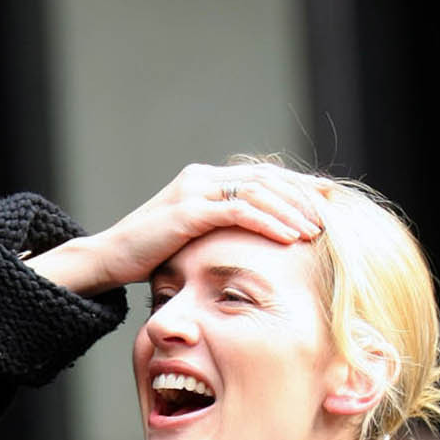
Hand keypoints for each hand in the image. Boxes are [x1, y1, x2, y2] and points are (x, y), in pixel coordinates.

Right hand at [28, 164, 326, 296]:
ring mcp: (194, 190)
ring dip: (291, 209)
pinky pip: (238, 211)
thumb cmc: (147, 260)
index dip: (296, 188)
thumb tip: (248, 253)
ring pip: (256, 191)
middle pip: (265, 179)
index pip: (261, 179)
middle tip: (332, 214)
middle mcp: (203, 178)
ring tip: (317, 228)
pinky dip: (268, 221)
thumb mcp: (191, 245)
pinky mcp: (188, 210)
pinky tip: (290, 235)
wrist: (106, 260)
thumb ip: (217, 238)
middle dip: (301, 196)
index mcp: (206, 183)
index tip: (327, 204)